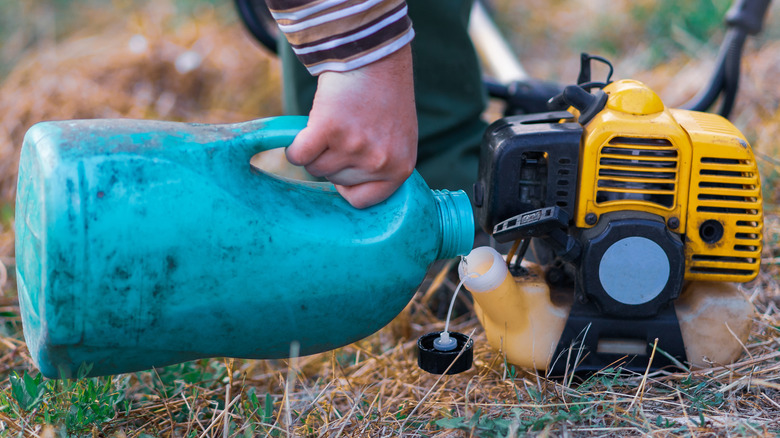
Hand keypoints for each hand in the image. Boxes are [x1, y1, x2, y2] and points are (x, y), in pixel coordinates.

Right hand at [285, 45, 417, 208]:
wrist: (374, 56)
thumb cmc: (385, 96)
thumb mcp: (398, 138)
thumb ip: (383, 166)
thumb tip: (352, 193)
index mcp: (400, 168)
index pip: (363, 201)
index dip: (349, 185)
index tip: (348, 167)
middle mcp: (378, 162)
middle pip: (334, 181)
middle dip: (333, 158)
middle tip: (346, 129)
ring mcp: (354, 147)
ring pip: (314, 167)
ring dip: (315, 148)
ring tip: (333, 121)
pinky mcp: (329, 129)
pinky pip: (298, 155)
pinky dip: (295, 144)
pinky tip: (310, 127)